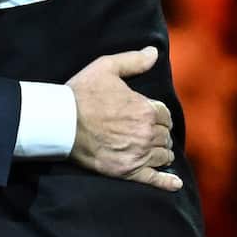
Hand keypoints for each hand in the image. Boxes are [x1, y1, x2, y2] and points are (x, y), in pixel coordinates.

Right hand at [66, 46, 181, 191]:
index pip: (165, 114)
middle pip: (165, 135)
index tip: (148, 115)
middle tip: (146, 132)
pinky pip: (155, 179)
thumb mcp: (106, 67)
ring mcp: (139, 154)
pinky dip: (167, 182)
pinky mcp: (129, 171)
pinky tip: (175, 184)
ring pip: (163, 155)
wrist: (61, 123)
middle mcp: (147, 133)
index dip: (157, 114)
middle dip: (159, 132)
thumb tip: (154, 52)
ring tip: (153, 150)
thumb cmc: (82, 94)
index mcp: (146, 109)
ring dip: (161, 151)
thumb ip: (133, 60)